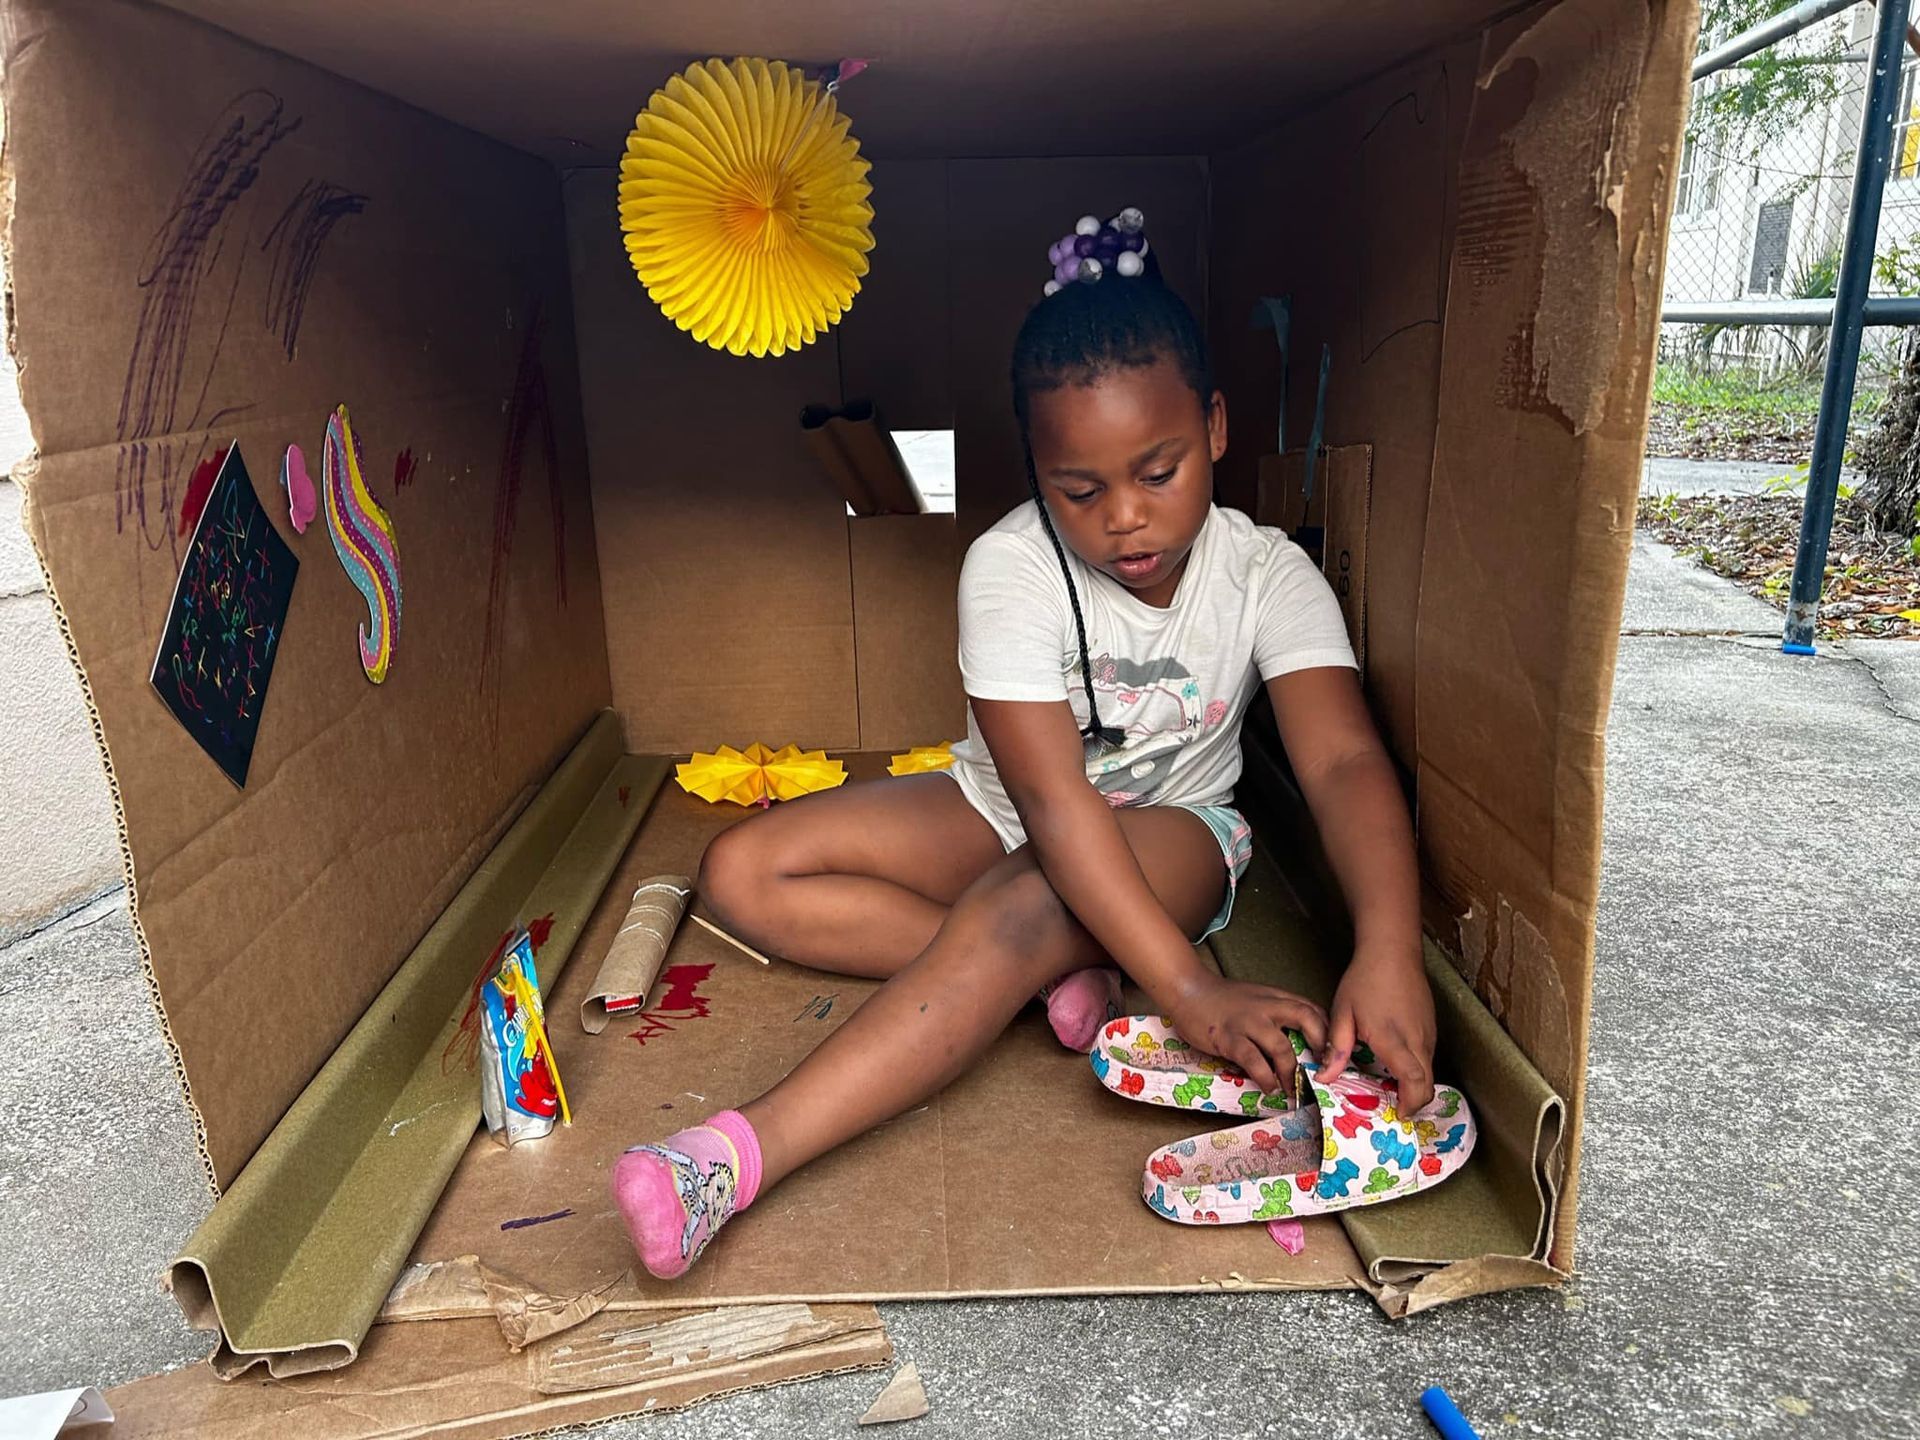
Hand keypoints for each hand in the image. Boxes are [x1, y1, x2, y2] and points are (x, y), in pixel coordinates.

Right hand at [1166, 976, 1327, 1095]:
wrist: (1188, 989)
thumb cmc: (1222, 998)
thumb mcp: (1257, 998)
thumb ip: (1277, 1013)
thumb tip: (1300, 1041)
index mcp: (1276, 997)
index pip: (1312, 1009)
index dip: (1328, 1032)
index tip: (1333, 1054)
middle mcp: (1266, 1006)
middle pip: (1305, 1018)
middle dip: (1320, 1045)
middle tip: (1323, 1070)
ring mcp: (1247, 1021)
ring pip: (1280, 1046)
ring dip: (1290, 1071)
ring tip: (1291, 1088)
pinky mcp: (1228, 1036)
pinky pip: (1252, 1059)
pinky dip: (1264, 1076)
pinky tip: (1268, 1087)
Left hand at [1321, 946, 1436, 1112]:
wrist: (1392, 949)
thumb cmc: (1365, 980)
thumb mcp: (1343, 1013)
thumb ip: (1336, 1048)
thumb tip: (1325, 1078)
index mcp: (1396, 1040)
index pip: (1414, 1082)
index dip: (1410, 1103)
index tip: (1397, 1115)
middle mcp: (1418, 1040)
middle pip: (1428, 1083)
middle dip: (1414, 1101)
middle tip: (1390, 1108)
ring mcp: (1428, 1032)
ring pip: (1428, 1069)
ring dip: (1414, 1084)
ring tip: (1387, 1088)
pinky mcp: (1430, 1025)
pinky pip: (1426, 1055)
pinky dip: (1415, 1067)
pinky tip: (1393, 1063)